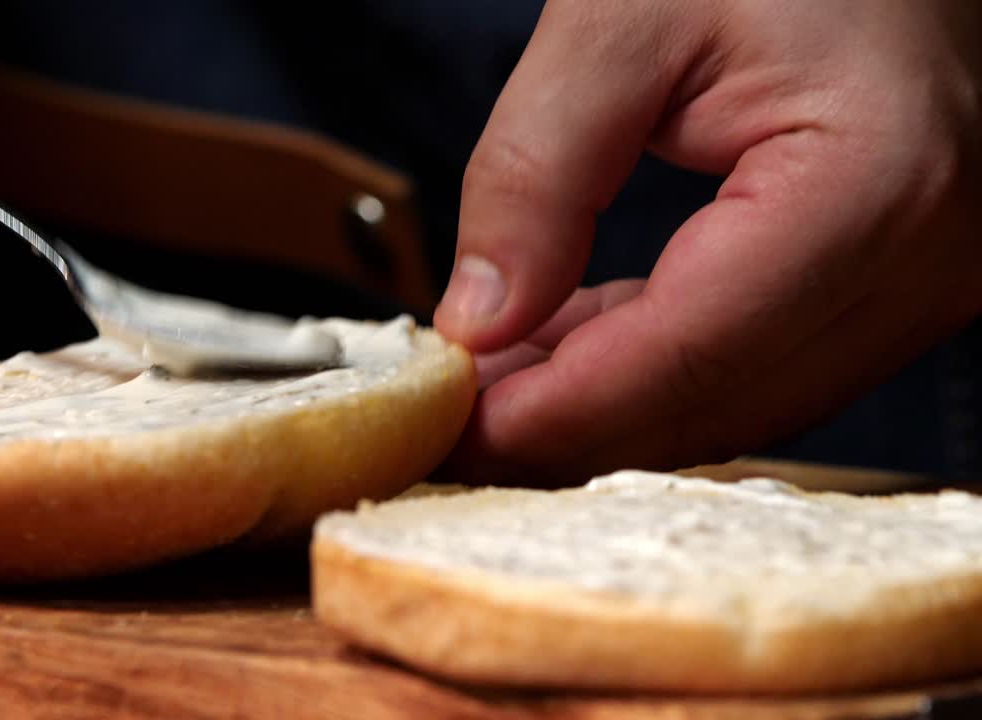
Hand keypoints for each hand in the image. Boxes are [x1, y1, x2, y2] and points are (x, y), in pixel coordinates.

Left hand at [435, 1, 981, 484]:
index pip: (688, 351)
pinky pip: (756, 363)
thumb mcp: (621, 22)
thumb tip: (478, 321)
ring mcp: (920, 284)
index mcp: (871, 186)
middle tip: (452, 424)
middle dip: (568, 430)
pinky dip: (651, 369)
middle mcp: (923, 262)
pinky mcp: (891, 284)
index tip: (453, 431)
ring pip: (734, 401)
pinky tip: (559, 345)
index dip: (557, 411)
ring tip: (490, 382)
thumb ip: (538, 173)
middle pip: (713, 403)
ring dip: (604, 408)